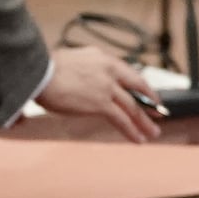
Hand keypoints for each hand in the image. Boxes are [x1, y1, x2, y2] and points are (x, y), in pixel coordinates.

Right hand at [37, 47, 162, 142]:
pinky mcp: (100, 103)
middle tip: (160, 112)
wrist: (38, 72)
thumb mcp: (72, 61)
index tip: (146, 94)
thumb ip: (85, 70)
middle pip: (137, 87)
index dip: (140, 86)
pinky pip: (122, 119)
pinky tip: (138, 139)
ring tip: (153, 133)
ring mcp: (107, 87)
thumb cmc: (45, 68)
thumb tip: (81, 82)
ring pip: (132, 106)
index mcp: (103, 58)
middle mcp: (110, 70)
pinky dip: (131, 130)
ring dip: (144, 122)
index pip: (128, 73)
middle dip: (150, 101)